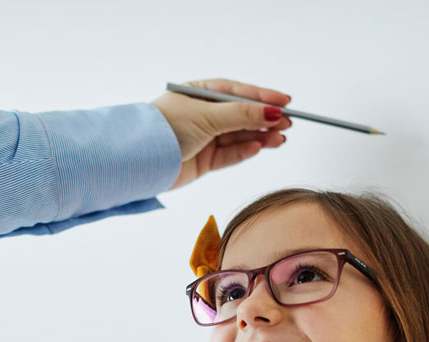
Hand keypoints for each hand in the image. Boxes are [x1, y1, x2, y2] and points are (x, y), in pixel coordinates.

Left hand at [151, 78, 292, 189]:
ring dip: (260, 136)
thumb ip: (242, 115)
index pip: (237, 92)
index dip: (262, 96)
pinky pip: (230, 155)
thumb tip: (273, 111)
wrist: (140, 162)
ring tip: (280, 138)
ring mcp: (203, 138)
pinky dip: (245, 151)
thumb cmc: (165, 129)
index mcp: (199, 94)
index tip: (286, 101)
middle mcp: (202, 114)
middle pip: (241, 115)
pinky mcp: (203, 161)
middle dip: (265, 119)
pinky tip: (260, 147)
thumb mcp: (208, 116)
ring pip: (238, 136)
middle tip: (288, 122)